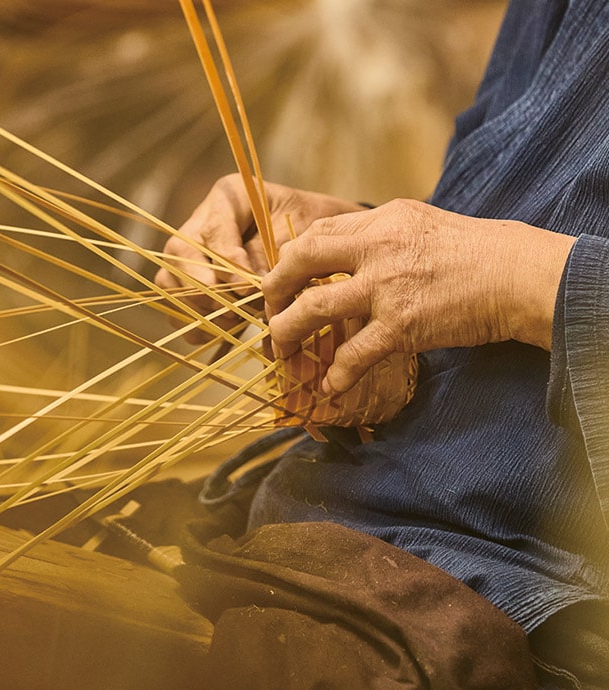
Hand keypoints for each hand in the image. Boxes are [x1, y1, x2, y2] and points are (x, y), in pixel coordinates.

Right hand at [154, 173, 363, 340]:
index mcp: (230, 197)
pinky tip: (227, 331)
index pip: (213, 230)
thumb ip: (274, 255)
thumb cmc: (314, 229)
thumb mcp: (303, 230)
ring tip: (233, 321)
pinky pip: (178, 307)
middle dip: (206, 288)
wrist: (321, 243)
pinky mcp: (194, 284)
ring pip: (171, 281)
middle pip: (180, 254)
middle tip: (234, 310)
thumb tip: (254, 291)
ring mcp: (193, 254)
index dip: (226, 262)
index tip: (247, 287)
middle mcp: (203, 221)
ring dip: (199, 308)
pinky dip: (198, 325)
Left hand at [262, 198, 575, 393]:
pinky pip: (354, 354)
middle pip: (300, 262)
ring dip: (289, 333)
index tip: (281, 281)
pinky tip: (329, 386)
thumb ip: (377, 234)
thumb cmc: (472, 250)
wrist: (515, 274)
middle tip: (269, 313)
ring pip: (314, 309)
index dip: (288, 260)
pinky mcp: (402, 326)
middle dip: (274, 291)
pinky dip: (337, 374)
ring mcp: (386, 288)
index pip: (314, 234)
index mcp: (378, 222)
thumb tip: (344, 250)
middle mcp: (375, 249)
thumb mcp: (418, 223)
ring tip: (283, 352)